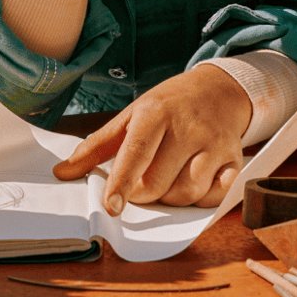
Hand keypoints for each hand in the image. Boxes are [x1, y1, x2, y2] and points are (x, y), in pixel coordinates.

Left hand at [52, 65, 251, 211]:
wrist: (219, 89)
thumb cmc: (168, 106)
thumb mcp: (131, 116)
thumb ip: (96, 147)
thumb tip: (62, 173)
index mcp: (156, 114)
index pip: (136, 152)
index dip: (122, 182)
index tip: (112, 207)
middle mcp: (187, 128)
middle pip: (159, 182)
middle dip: (143, 193)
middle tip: (139, 184)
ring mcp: (214, 144)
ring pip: (187, 193)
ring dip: (170, 198)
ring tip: (166, 180)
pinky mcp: (235, 159)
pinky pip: (215, 195)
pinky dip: (201, 198)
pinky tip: (194, 181)